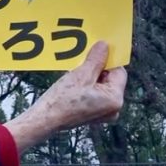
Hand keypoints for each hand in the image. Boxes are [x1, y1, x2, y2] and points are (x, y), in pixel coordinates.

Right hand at [4, 41, 125, 151]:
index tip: (96, 51)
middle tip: (82, 62)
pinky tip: (74, 83)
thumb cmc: (63, 100)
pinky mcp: (94, 114)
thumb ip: (96, 59)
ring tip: (76, 73)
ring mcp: (104, 113)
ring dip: (90, 76)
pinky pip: (95, 94)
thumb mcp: (81, 75)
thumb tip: (104, 46)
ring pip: (101, 85)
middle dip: (97, 68)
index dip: (107, 60)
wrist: (46, 119)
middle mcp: (114, 109)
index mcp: (115, 100)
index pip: (119, 71)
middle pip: (110, 79)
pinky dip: (87, 86)